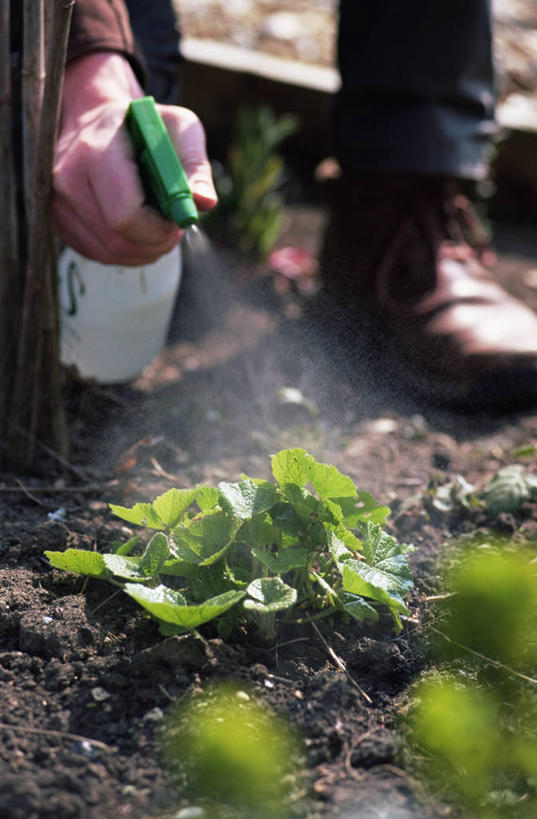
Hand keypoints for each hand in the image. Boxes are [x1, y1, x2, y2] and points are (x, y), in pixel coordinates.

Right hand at [53, 53, 216, 264]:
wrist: (96, 119)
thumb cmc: (144, 125)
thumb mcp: (178, 128)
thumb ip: (195, 165)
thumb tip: (204, 202)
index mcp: (95, 150)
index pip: (126, 215)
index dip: (158, 230)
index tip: (176, 222)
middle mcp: (67, 177)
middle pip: (117, 241)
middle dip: (154, 243)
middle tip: (172, 230)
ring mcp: (57, 202)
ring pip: (108, 253)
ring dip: (143, 250)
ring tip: (157, 226)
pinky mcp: (57, 220)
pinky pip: (97, 254)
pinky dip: (125, 252)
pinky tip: (137, 231)